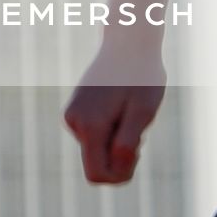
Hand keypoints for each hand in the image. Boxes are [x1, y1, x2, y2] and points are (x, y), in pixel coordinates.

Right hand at [63, 40, 166, 183]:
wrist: (128, 42)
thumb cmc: (141, 76)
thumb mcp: (143, 112)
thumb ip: (128, 143)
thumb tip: (116, 167)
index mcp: (89, 125)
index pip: (98, 174)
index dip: (121, 175)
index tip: (138, 152)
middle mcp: (74, 123)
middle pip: (98, 164)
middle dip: (121, 156)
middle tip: (138, 127)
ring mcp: (73, 116)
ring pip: (98, 150)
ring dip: (118, 140)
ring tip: (129, 111)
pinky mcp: (77, 110)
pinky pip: (96, 137)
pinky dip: (113, 130)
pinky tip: (121, 107)